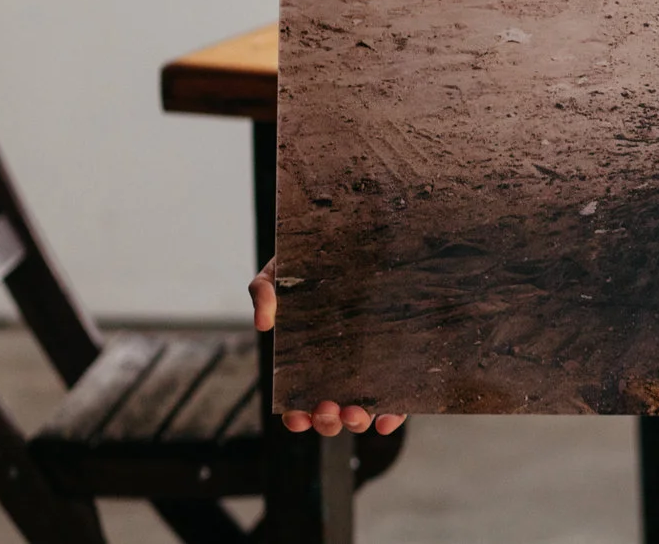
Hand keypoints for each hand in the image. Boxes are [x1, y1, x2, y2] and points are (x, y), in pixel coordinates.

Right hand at [250, 259, 404, 435]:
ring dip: (356, 421)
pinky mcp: (395, 359)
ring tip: (356, 413)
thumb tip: (263, 324)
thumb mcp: (280, 271)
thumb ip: (264, 291)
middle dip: (328, 421)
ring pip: (362, 409)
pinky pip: (396, 395)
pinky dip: (392, 414)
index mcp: (306, 359)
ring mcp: (368, 366)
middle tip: (328, 410)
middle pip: (331, 412)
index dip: (297, 416)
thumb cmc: (311, 261)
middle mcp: (337, 368)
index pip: (298, 400)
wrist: (356, 235)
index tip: (297, 417)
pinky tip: (387, 418)